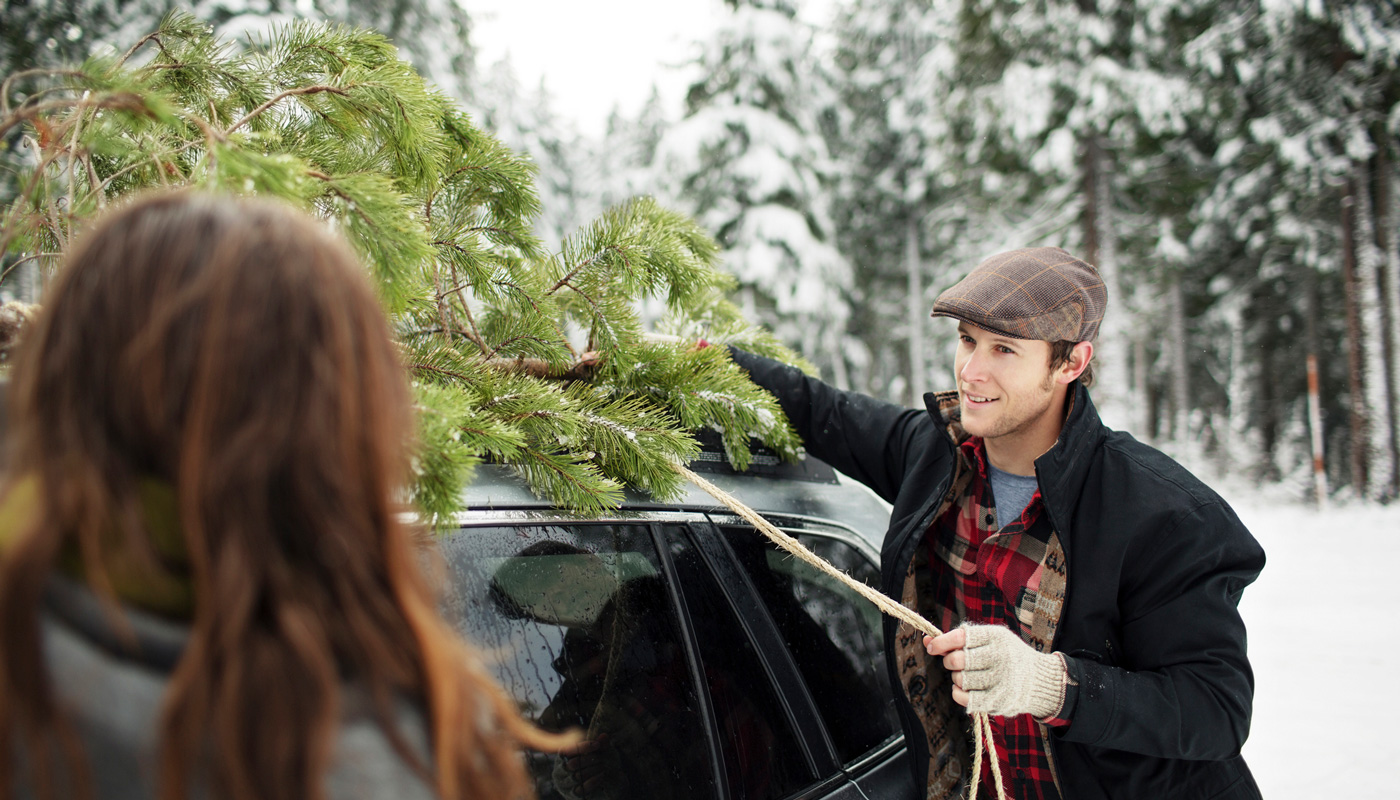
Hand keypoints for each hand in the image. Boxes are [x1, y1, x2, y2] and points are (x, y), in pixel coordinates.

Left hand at [923, 624, 1067, 718]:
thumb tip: (926, 640)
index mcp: (996, 637)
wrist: (1039, 681)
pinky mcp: (998, 700)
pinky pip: (964, 698)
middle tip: (955, 662)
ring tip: (969, 675)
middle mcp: (1000, 657)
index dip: (941, 642)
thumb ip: (958, 639)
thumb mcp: (989, 640)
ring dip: (957, 678)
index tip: (932, 647)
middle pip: (957, 660)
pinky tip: (965, 689)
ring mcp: (1000, 680)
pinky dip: (958, 693)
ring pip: (960, 679)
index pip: (960, 637)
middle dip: (950, 661)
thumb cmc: (1006, 656)